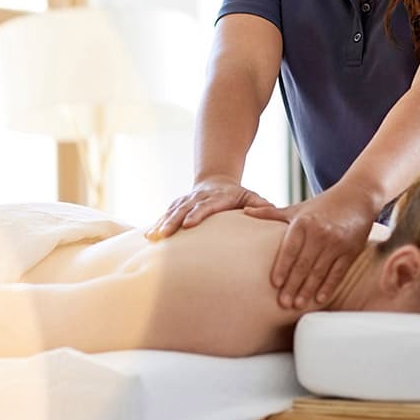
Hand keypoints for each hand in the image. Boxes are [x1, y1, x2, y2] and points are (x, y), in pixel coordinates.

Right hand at [146, 175, 273, 239]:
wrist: (215, 181)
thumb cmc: (238, 195)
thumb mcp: (251, 196)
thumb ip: (260, 204)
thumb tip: (271, 210)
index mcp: (217, 197)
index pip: (206, 206)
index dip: (197, 214)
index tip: (188, 224)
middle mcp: (199, 197)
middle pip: (184, 209)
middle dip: (173, 221)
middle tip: (164, 234)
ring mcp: (186, 200)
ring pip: (172, 211)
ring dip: (162, 223)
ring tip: (152, 238)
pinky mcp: (177, 205)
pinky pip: (165, 214)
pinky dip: (157, 224)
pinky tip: (148, 237)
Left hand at [244, 183, 374, 308]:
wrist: (357, 196)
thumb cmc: (323, 204)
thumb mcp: (297, 208)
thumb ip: (272, 213)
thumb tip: (245, 211)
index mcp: (304, 222)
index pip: (290, 249)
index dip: (282, 267)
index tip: (275, 284)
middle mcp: (320, 232)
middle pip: (304, 264)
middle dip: (293, 285)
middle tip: (283, 303)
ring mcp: (337, 242)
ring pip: (320, 271)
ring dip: (308, 290)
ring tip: (298, 304)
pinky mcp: (351, 250)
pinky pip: (338, 272)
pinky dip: (329, 287)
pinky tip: (319, 298)